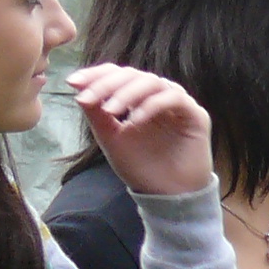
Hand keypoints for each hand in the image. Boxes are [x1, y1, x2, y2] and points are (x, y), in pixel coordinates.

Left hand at [67, 65, 213, 197]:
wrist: (167, 195)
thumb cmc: (141, 167)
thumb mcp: (110, 138)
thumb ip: (96, 114)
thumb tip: (79, 90)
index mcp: (138, 99)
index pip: (118, 75)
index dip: (96, 74)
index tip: (73, 82)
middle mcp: (158, 96)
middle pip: (133, 74)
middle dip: (107, 84)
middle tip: (89, 97)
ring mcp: (177, 104)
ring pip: (152, 81)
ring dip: (128, 93)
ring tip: (111, 110)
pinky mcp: (195, 114)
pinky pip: (173, 98)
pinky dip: (152, 105)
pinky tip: (136, 121)